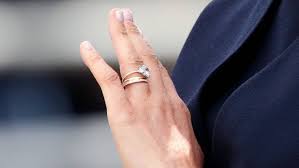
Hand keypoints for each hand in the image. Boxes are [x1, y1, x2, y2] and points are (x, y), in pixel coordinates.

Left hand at [80, 8, 203, 167]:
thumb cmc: (184, 167)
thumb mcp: (189, 141)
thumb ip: (180, 126)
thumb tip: (178, 126)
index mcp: (175, 103)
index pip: (160, 69)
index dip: (150, 50)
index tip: (143, 38)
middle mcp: (160, 95)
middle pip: (147, 56)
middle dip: (136, 33)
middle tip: (127, 15)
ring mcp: (141, 101)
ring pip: (130, 59)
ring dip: (121, 35)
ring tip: (116, 17)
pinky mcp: (122, 112)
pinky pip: (107, 80)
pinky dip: (95, 61)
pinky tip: (86, 47)